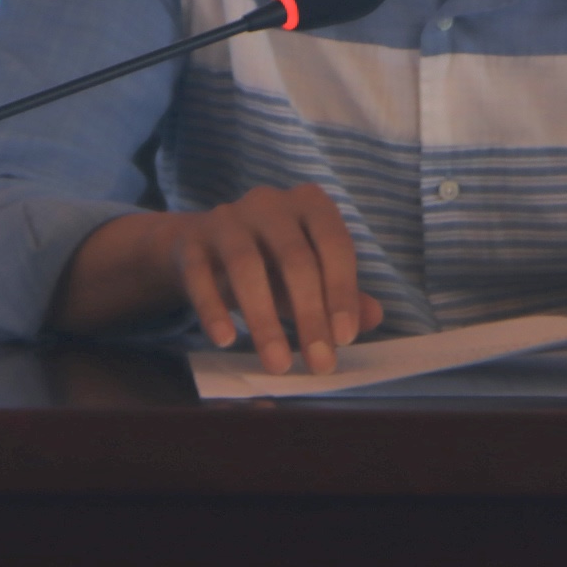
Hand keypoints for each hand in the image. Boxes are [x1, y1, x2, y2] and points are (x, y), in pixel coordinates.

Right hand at [167, 182, 384, 376]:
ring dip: (264, 320)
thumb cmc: (269, 263)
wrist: (200, 248)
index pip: (334, 245)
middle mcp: (270, 202)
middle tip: (319, 363)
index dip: (342, 291)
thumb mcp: (308, 276)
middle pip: (295, 258)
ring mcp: (227, 218)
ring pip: (246, 266)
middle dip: (310, 315)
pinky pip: (200, 275)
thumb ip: (341, 294)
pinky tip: (225, 340)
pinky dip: (213, 308)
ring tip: (277, 364)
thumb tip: (375, 317)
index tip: (345, 338)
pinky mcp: (191, 241)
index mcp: (310, 204)